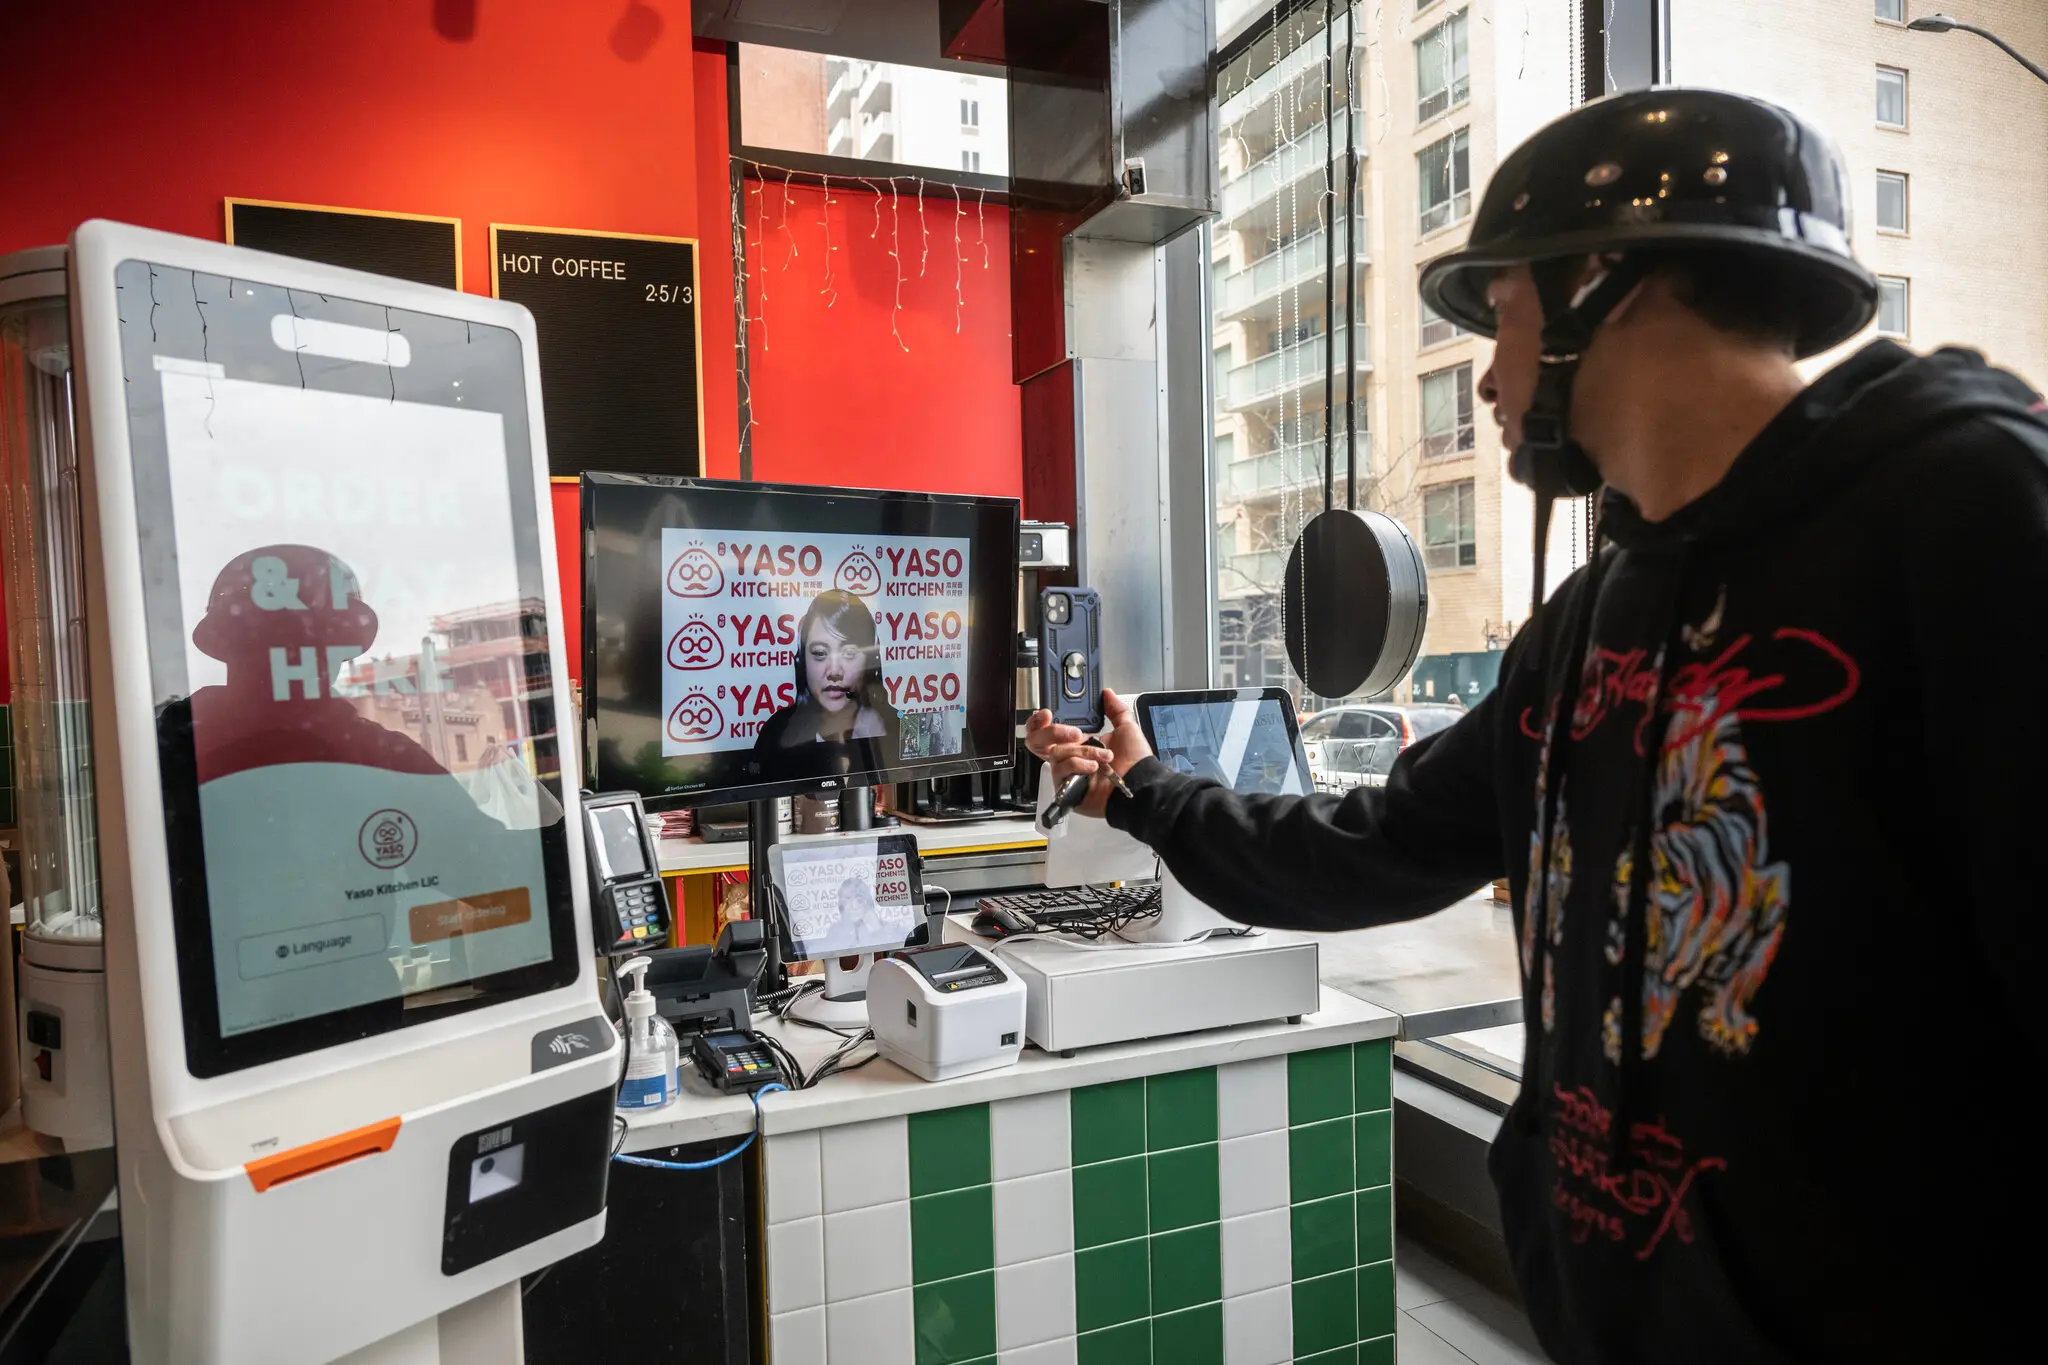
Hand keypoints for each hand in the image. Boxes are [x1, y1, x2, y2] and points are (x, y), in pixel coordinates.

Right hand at [1024, 690, 1152, 819]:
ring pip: (1056, 754)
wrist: (1139, 783)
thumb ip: (1115, 709)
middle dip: (1055, 732)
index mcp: (1081, 744)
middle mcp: (1071, 758)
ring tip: (1102, 758)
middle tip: (1077, 734)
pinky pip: (1061, 770)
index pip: (1051, 732)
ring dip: (1082, 752)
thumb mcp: (1127, 728)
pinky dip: (1078, 766)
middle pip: (1042, 742)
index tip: (1047, 714)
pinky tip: (1093, 769)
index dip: (1041, 723)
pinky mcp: (1067, 789)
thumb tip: (1108, 694)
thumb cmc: (1135, 761)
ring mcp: (1068, 774)